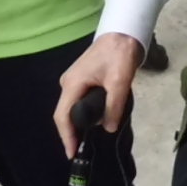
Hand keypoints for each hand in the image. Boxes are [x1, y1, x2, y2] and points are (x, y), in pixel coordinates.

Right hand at [55, 33, 143, 156]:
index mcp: (73, 83)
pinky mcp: (82, 78)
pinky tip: (93, 121)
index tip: (72, 153)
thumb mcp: (119, 81)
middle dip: (72, 132)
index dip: (66, 136)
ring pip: (72, 107)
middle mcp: (68, 82)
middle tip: (81, 149)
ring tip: (86, 139)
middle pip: (64, 113)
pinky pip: (78, 100)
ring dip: (79, 122)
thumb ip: (113, 106)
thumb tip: (107, 128)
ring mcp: (74, 80)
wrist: (124, 32)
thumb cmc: (119, 54)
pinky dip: (84, 113)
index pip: (63, 116)